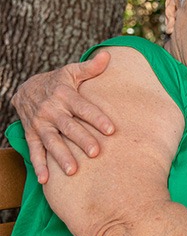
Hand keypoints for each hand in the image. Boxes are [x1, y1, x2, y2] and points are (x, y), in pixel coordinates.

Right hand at [11, 51, 114, 182]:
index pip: (84, 108)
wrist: (26, 88)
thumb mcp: (72, 71)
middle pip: (69, 127)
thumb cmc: (58, 81)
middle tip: (95, 152)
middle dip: (82, 139)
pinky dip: (39, 165)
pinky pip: (35, 151)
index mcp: (64, 95)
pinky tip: (46, 180)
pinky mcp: (31, 134)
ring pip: (52, 142)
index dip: (97, 118)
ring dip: (61, 157)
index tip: (112, 130)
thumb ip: (91, 67)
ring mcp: (40, 124)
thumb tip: (108, 54)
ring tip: (73, 171)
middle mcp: (51, 110)